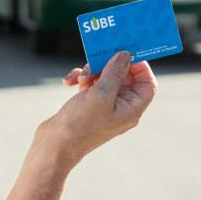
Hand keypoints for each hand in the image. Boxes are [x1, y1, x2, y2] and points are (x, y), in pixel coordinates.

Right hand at [42, 51, 156, 163]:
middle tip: (94, 63)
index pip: (147, 84)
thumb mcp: (100, 94)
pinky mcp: (89, 104)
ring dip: (91, 72)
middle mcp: (121, 108)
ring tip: (80, 78)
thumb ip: (115, 72)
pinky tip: (69, 81)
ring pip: (104, 77)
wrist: (54, 145)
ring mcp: (104, 106)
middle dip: (108, 67)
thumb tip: (126, 55)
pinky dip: (81, 79)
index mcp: (131, 109)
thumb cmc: (80, 124)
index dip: (140, 67)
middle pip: (123, 77)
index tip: (125, 54)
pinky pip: (90, 84)